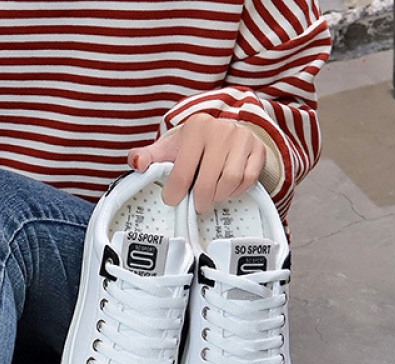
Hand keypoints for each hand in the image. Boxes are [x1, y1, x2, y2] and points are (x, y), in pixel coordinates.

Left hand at [128, 114, 266, 214]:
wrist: (222, 135)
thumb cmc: (191, 147)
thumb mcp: (168, 149)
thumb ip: (147, 157)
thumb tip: (136, 162)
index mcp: (196, 128)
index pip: (182, 172)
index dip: (175, 193)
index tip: (173, 199)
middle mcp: (221, 130)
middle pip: (208, 182)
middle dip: (199, 200)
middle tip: (196, 205)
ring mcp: (242, 138)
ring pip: (230, 182)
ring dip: (218, 196)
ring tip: (210, 196)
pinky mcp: (258, 149)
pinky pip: (248, 180)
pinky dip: (236, 190)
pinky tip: (226, 188)